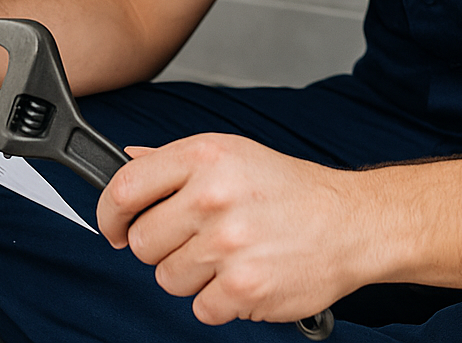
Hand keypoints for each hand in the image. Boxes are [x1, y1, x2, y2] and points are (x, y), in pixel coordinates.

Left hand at [97, 134, 367, 325]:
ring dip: (192, 276)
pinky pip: (200, 307)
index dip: (110, 213)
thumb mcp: (233, 154)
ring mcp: (228, 244)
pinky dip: (219, 301)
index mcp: (205, 156)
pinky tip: (244, 276)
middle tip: (195, 240)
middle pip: (142, 242)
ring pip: (167, 278)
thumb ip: (174, 160)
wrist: (351, 223)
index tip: (115, 226)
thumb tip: (128, 160)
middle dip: (162, 248)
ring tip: (228, 256)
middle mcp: (213, 196)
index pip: (125, 186)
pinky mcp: (244, 287)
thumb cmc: (290, 190)